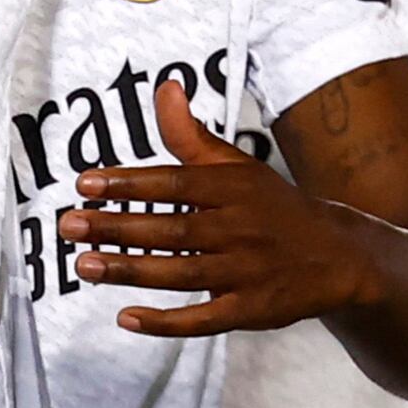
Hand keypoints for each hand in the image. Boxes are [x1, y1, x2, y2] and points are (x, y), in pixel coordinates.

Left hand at [59, 79, 377, 338]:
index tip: (85, 184)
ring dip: (131, 270)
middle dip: (118, 228)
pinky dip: (166, 322)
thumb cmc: (271, 206)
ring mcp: (247, 272)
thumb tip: (165, 85)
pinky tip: (126, 318)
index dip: (130, 184)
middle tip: (69, 226)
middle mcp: (240, 229)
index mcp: (233, 189)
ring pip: (182, 273)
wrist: (339, 256)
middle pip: (172, 230)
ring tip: (84, 265)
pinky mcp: (251, 310)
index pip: (175, 184)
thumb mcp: (237, 166)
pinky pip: (204, 319)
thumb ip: (191, 135)